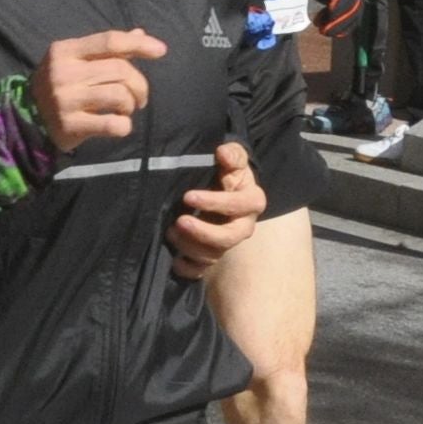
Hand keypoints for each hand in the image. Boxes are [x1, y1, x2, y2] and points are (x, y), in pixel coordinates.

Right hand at [31, 26, 165, 146]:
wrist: (27, 118)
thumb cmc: (61, 84)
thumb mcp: (76, 60)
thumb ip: (108, 49)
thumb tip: (141, 34)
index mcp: (65, 50)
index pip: (109, 41)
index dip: (138, 44)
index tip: (161, 50)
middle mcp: (63, 73)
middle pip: (120, 70)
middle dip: (139, 84)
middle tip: (140, 97)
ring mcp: (65, 100)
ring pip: (119, 95)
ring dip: (131, 104)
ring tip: (127, 109)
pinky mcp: (70, 125)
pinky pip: (112, 124)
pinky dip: (124, 125)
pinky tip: (119, 124)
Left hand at [167, 141, 264, 278]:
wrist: (224, 190)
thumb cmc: (227, 172)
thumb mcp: (232, 160)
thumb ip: (232, 155)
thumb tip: (222, 153)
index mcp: (251, 202)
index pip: (237, 206)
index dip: (214, 202)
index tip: (188, 196)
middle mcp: (243, 226)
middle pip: (228, 238)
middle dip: (203, 232)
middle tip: (179, 222)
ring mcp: (228, 244)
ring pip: (213, 255)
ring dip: (190, 246)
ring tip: (171, 232)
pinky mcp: (212, 255)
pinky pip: (203, 270)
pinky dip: (189, 269)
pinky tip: (176, 261)